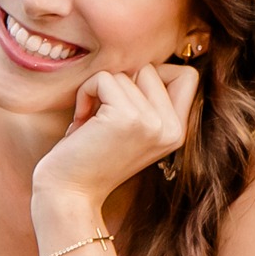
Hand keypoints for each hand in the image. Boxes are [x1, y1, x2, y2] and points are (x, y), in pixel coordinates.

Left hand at [32, 62, 200, 207]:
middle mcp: (173, 128)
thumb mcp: (131, 129)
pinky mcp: (127, 118)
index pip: (186, 75)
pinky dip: (86, 92)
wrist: (68, 195)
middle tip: (102, 116)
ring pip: (125, 73)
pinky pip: (104, 78)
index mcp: (179, 132)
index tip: (125, 101)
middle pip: (152, 68)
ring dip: (98, 92)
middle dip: (120, 85)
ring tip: (90, 124)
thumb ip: (149, 100)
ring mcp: (153, 123)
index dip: (153, 76)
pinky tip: (80, 122)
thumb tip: (145, 60)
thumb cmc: (90, 158)